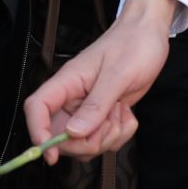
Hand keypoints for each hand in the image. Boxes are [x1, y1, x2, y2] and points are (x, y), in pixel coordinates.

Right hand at [24, 0, 173, 162]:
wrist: (150, 35)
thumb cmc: (132, 44)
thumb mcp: (117, 75)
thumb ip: (96, 105)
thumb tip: (74, 133)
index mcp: (67, 82)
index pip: (37, 108)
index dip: (38, 132)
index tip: (51, 154)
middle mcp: (73, 98)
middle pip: (61, 136)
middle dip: (86, 141)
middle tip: (109, 124)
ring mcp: (88, 109)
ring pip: (84, 142)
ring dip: (107, 137)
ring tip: (121, 113)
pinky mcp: (103, 116)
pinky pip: (103, 139)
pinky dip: (119, 134)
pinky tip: (127, 114)